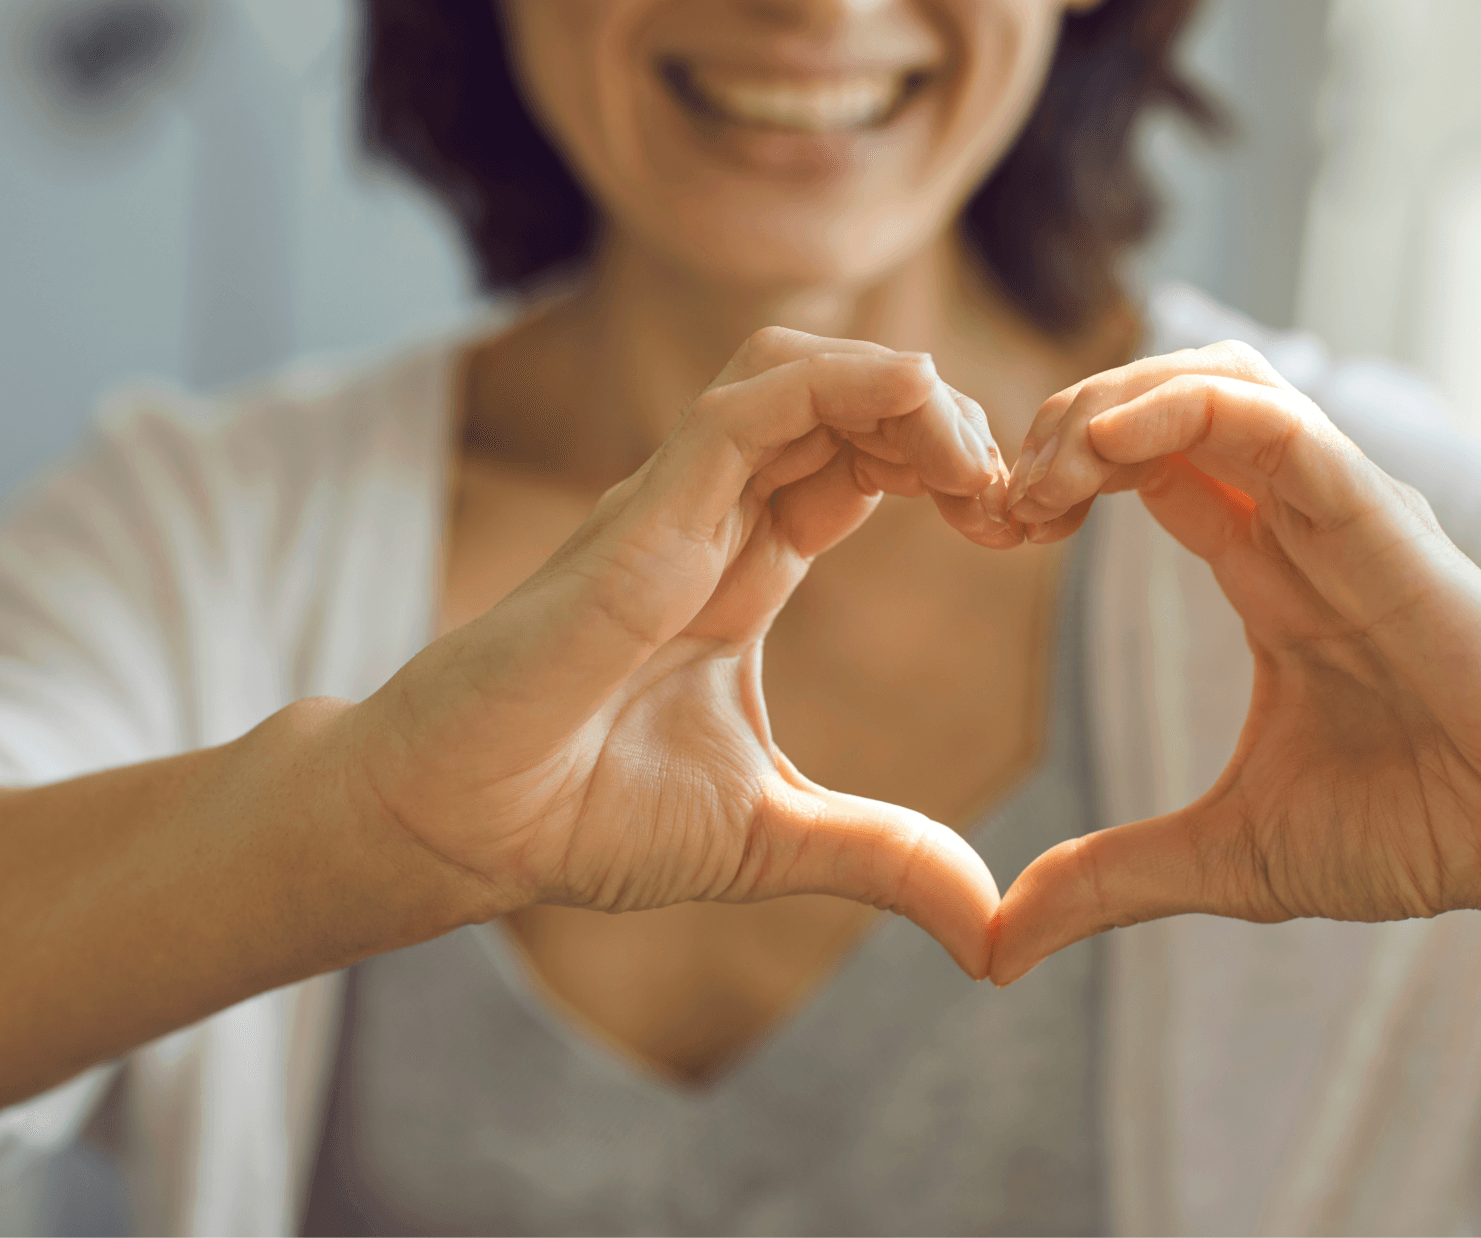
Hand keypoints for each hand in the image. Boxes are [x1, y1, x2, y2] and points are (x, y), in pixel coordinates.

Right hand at [349, 328, 1016, 976]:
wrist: (461, 828)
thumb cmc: (582, 816)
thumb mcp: (773, 837)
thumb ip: (884, 857)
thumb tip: (990, 928)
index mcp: (746, 569)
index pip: (862, 463)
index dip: (948, 469)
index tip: (1019, 529)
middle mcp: (716, 518)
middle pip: (846, 399)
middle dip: (946, 421)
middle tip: (1015, 497)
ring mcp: (677, 505)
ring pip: (800, 370)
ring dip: (904, 389)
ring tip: (973, 463)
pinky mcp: (645, 514)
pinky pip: (752, 404)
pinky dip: (846, 387)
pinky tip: (917, 417)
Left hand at [992, 342, 1480, 982]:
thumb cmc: (1419, 830)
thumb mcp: (1225, 857)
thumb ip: (1107, 880)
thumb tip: (994, 949)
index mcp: (1265, 572)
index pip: (1145, 464)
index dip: (1055, 475)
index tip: (989, 530)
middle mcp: (1299, 524)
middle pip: (1166, 399)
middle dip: (1063, 422)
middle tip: (997, 500)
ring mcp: (1343, 513)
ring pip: (1218, 382)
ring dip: (1110, 403)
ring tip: (1044, 474)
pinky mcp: (1385, 525)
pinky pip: (1280, 427)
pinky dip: (1184, 411)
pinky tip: (1106, 448)